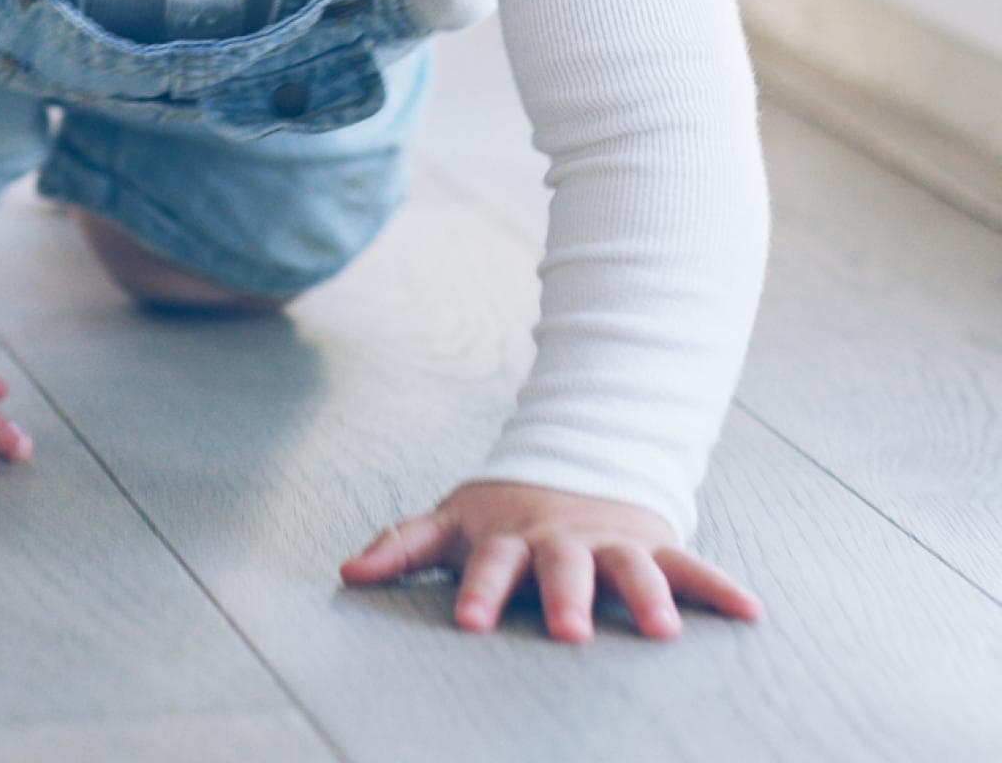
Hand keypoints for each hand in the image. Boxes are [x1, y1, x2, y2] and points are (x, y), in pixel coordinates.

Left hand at [340, 480, 763, 641]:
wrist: (569, 466)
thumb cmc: (501, 515)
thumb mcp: (450, 521)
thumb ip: (402, 545)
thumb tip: (347, 571)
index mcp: (508, 538)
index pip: (488, 566)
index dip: (479, 592)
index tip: (470, 624)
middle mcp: (560, 539)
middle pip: (562, 567)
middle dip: (565, 597)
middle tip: (569, 633)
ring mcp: (610, 540)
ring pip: (632, 566)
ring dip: (647, 596)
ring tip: (665, 633)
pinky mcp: (653, 543)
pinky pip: (691, 565)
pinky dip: (721, 588)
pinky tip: (751, 613)